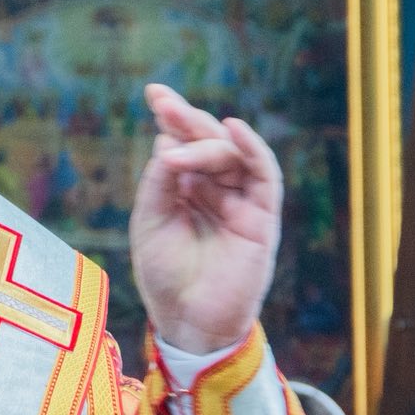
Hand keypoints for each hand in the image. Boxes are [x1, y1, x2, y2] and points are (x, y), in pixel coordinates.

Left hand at [129, 83, 282, 353]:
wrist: (187, 322)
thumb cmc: (165, 276)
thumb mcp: (150, 220)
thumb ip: (160, 181)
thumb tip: (166, 140)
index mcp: (187, 189)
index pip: (183, 144)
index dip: (172, 118)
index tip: (155, 93)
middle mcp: (215, 190)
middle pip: (207, 142)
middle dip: (186, 118)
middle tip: (163, 101)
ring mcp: (241, 202)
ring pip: (232, 154)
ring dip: (206, 138)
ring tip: (179, 130)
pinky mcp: (262, 217)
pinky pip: (264, 175)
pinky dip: (252, 148)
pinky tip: (232, 128)